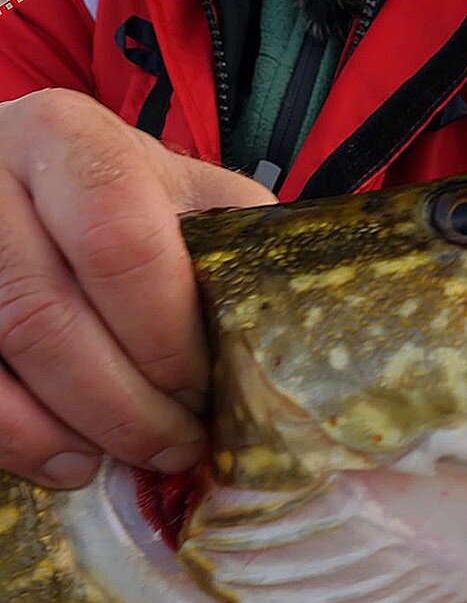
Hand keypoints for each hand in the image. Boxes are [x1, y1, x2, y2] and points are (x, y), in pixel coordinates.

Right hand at [0, 89, 275, 487]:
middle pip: (47, 314)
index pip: (121, 245)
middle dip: (126, 401)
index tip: (208, 391)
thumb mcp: (185, 194)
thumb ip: (236, 239)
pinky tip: (69, 462)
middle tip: (182, 446)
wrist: (19, 186)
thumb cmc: (123, 202)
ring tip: (135, 460)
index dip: (167, 336)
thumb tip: (301, 341)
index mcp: (69, 139)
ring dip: (72, 429)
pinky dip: (16, 438)